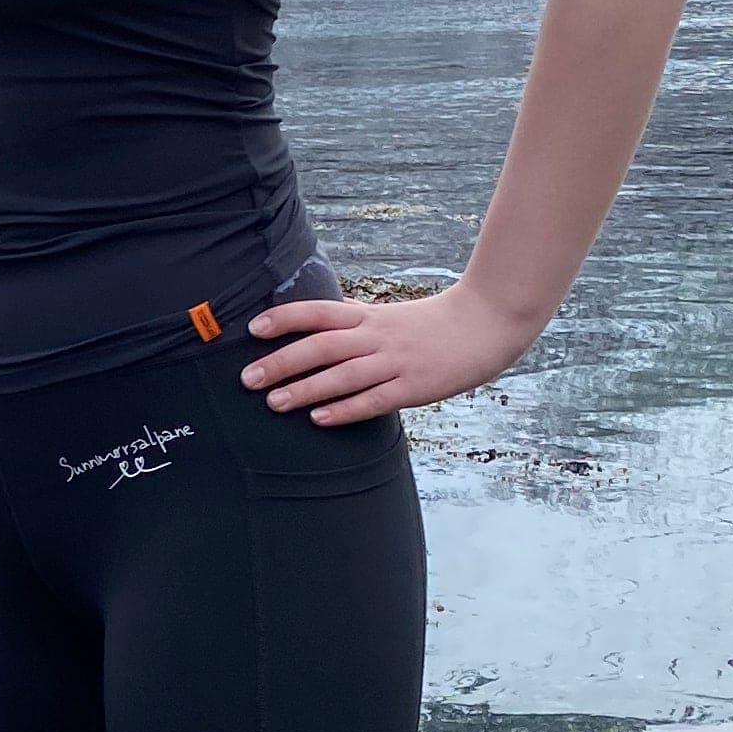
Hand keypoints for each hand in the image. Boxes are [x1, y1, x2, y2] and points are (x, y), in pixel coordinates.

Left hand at [239, 281, 537, 423]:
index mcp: (367, 316)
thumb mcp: (385, 317)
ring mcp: (395, 362)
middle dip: (282, 362)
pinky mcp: (414, 387)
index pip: (318, 312)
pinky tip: (320, 419)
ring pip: (343, 376)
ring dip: (305, 389)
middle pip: (322, 346)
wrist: (484, 324)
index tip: (253, 329)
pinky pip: (373, 400)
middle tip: (248, 379)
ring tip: (274, 403)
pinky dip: (345, 410)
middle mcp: (376, 336)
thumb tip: (308, 336)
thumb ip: (351, 326)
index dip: (285, 318)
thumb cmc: (428, 325)